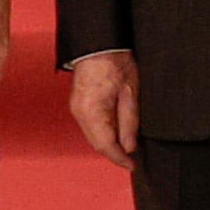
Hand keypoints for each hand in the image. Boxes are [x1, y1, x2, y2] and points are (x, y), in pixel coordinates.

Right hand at [67, 51, 141, 167]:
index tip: (132, 166)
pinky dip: (102, 132)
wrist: (99, 43)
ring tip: (127, 146)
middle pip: (97, 143)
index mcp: (92, 112)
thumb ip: (129, 122)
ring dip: (108, 143)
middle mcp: (80, 113)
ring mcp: (76, 108)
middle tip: (132, 159)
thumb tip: (129, 147)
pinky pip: (90, 126)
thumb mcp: (131, 93)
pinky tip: (115, 131)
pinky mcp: (78, 103)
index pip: (105, 145)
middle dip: (114, 153)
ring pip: (93, 136)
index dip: (120, 159)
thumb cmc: (115, 62)